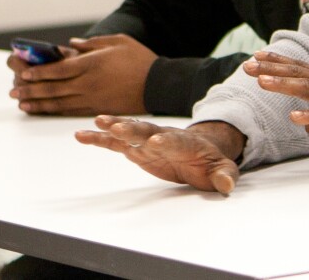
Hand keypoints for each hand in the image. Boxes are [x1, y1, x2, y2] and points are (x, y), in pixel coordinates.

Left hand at [8, 34, 156, 115]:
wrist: (158, 84)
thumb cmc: (140, 59)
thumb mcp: (118, 41)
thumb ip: (93, 43)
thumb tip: (72, 45)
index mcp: (92, 64)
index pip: (58, 69)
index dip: (38, 71)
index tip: (23, 72)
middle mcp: (88, 83)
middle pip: (53, 88)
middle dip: (31, 89)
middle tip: (13, 91)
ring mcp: (92, 98)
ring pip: (59, 102)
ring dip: (38, 103)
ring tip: (22, 103)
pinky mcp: (98, 109)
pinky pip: (71, 111)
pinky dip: (54, 110)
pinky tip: (44, 109)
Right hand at [75, 116, 242, 193]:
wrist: (200, 149)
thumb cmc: (211, 162)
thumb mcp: (222, 170)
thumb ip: (224, 176)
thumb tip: (227, 186)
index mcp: (185, 143)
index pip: (175, 141)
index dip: (167, 141)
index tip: (156, 141)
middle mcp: (164, 137)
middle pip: (148, 131)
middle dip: (134, 130)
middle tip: (117, 127)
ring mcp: (148, 141)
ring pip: (130, 132)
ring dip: (114, 127)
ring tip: (97, 122)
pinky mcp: (137, 148)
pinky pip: (116, 142)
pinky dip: (100, 138)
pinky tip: (82, 135)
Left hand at [245, 51, 308, 144]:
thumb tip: (306, 125)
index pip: (302, 69)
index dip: (279, 63)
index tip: (258, 57)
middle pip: (299, 73)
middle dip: (272, 68)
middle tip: (248, 64)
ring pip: (308, 88)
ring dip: (284, 84)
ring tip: (262, 81)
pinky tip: (294, 116)